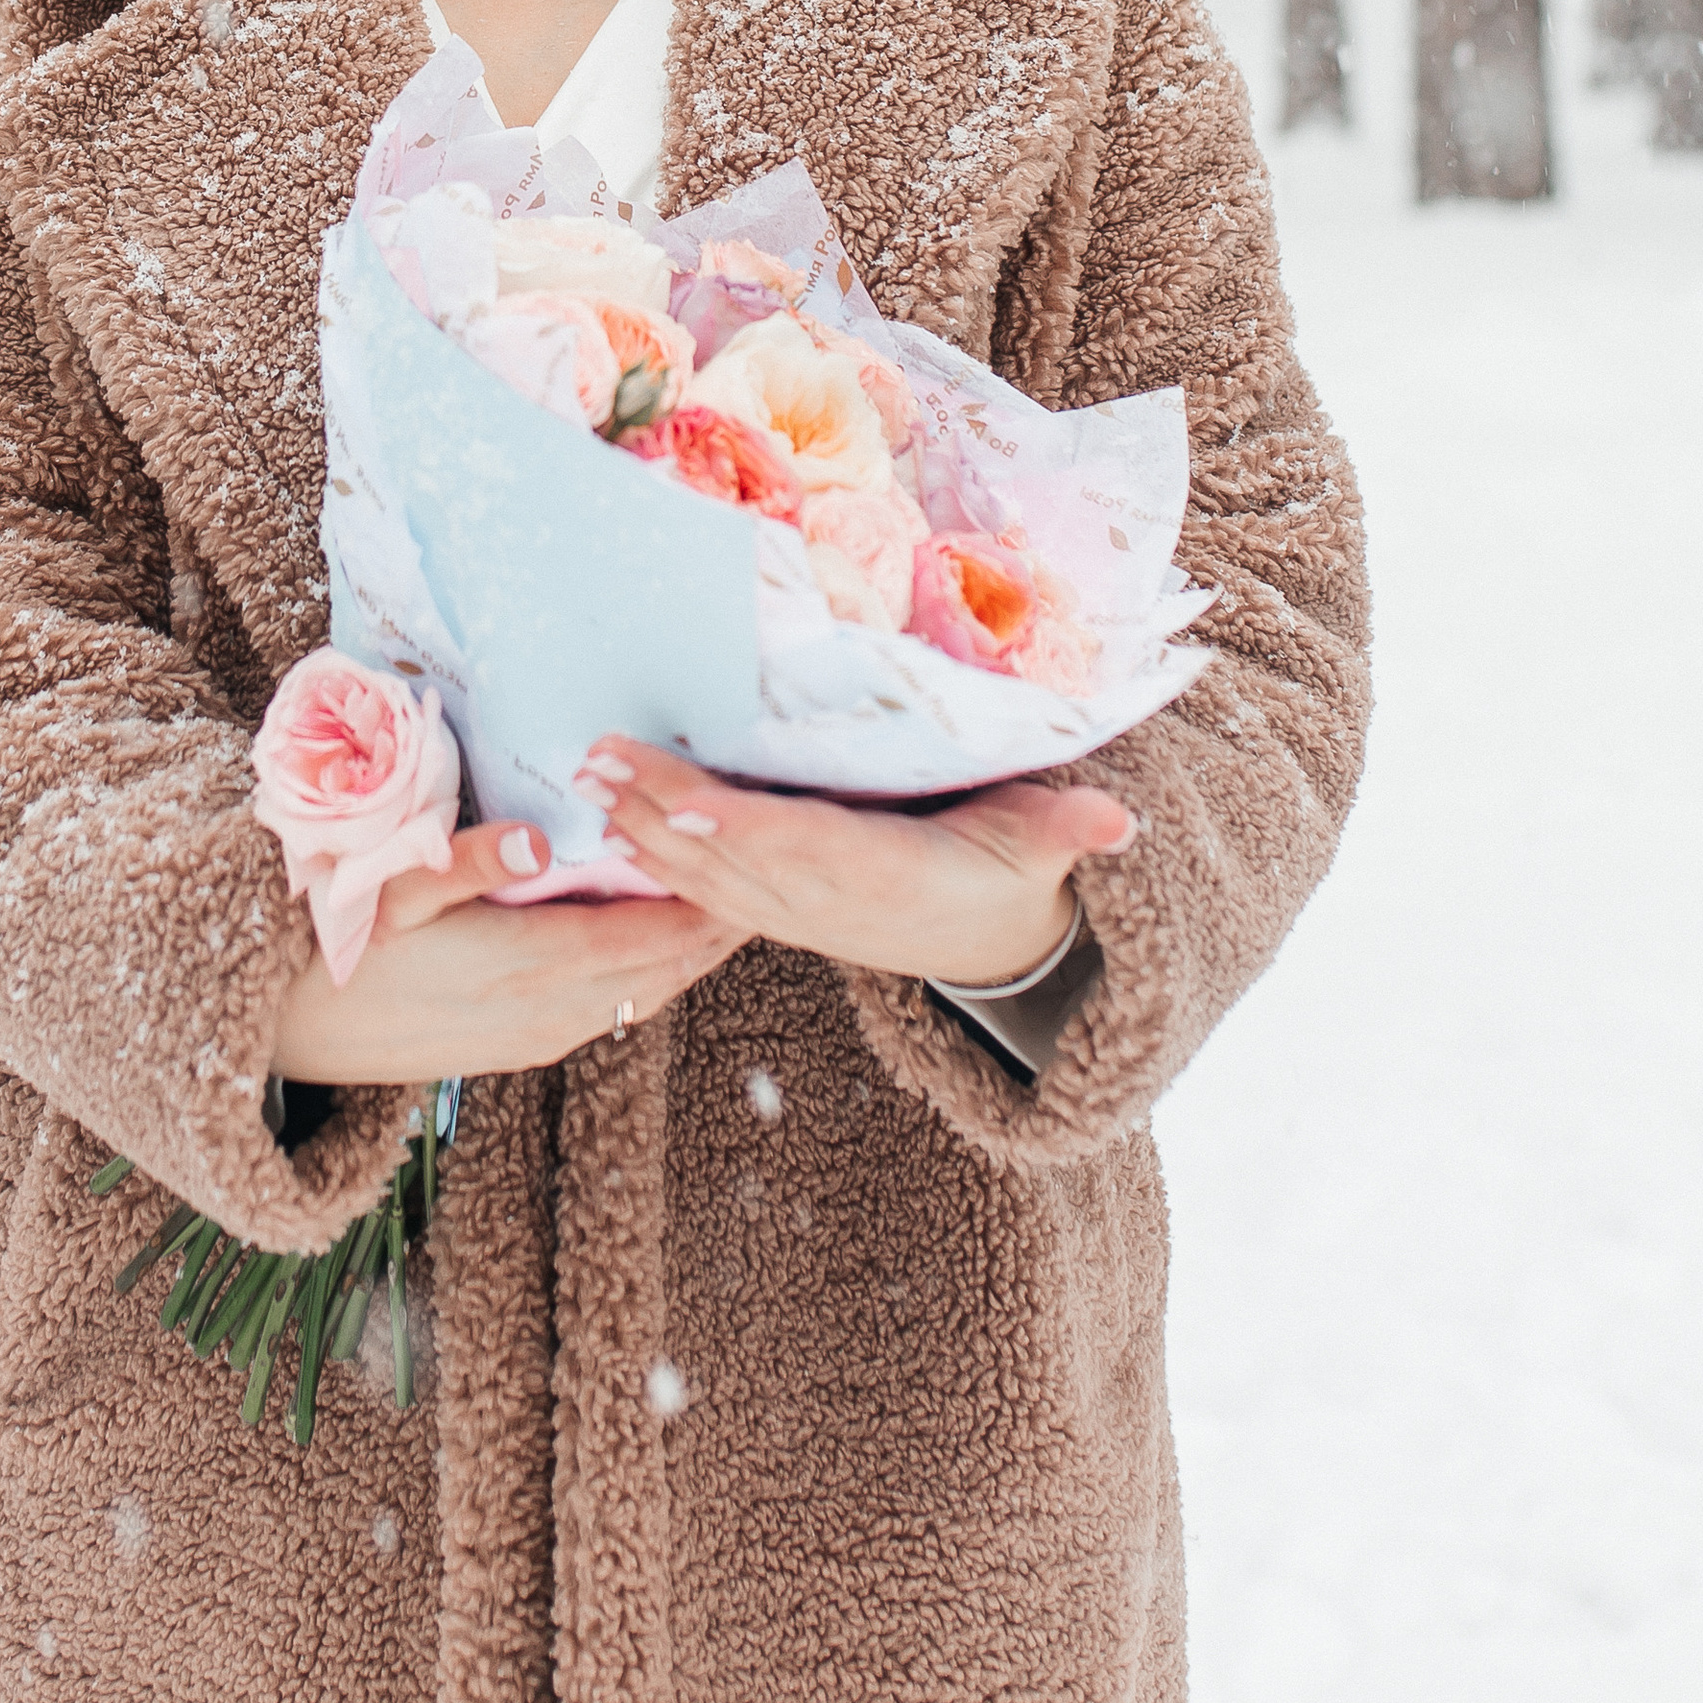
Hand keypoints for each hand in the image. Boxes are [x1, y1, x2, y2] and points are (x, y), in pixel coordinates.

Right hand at [265, 816, 742, 1086]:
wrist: (289, 1033)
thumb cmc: (337, 945)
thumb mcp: (389, 891)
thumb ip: (464, 862)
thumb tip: (531, 837)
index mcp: (526, 963)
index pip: (645, 932)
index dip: (703, 899)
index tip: (746, 855)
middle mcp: (548, 1010)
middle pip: (661, 968)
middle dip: (716, 925)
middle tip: (769, 876)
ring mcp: (539, 1036)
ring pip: (643, 994)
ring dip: (688, 954)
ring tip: (733, 906)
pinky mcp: (524, 1048)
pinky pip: (611, 1010)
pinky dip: (649, 976)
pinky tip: (661, 949)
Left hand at [570, 739, 1136, 990]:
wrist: (985, 941)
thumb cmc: (1010, 868)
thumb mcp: (1044, 846)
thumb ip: (1068, 830)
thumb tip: (1120, 822)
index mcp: (883, 876)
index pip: (804, 850)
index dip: (744, 833)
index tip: (688, 805)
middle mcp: (823, 901)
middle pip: (730, 860)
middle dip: (659, 814)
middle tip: (594, 761)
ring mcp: (789, 911)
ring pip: (701, 876)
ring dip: (637, 828)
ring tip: (581, 774)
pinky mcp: (769, 909)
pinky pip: (698, 889)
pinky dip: (648, 857)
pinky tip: (602, 820)